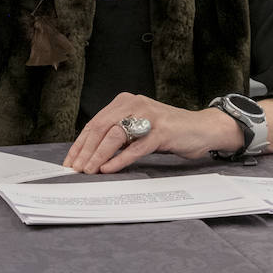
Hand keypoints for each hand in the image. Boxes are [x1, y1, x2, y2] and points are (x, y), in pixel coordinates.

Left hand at [64, 93, 241, 173]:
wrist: (202, 128)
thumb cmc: (168, 132)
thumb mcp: (139, 129)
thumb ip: (119, 136)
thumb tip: (91, 155)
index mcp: (125, 102)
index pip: (95, 123)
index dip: (80, 143)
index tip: (70, 161)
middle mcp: (134, 104)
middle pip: (101, 127)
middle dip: (85, 150)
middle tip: (75, 169)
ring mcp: (149, 116)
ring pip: (116, 135)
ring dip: (99, 156)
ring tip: (88, 171)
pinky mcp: (162, 131)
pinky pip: (136, 146)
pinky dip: (120, 159)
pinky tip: (109, 168)